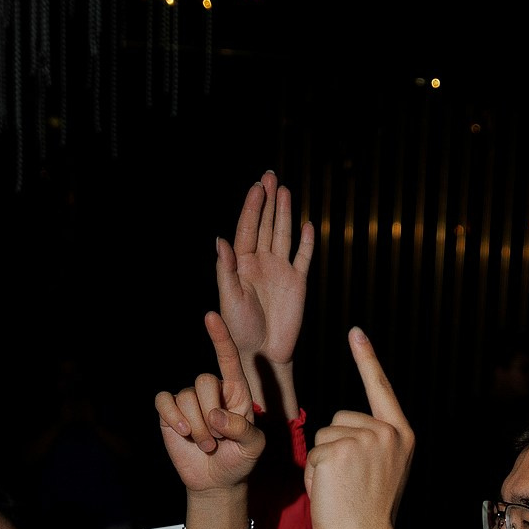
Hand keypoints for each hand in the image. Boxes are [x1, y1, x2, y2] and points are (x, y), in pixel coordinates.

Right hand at [156, 311, 265, 495]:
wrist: (216, 482)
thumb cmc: (239, 460)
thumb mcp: (253, 447)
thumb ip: (242, 429)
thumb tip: (215, 416)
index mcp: (235, 392)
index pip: (228, 359)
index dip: (220, 338)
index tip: (211, 316)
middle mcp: (211, 391)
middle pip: (204, 381)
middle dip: (211, 414)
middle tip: (219, 439)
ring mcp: (188, 400)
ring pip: (186, 397)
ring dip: (197, 427)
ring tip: (208, 445)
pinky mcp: (169, 413)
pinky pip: (164, 403)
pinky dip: (174, 419)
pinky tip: (184, 434)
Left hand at [216, 171, 313, 386]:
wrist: (262, 353)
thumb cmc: (239, 328)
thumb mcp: (229, 298)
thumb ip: (226, 269)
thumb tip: (221, 240)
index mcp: (242, 263)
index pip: (247, 228)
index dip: (252, 207)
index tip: (256, 188)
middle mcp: (261, 262)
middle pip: (265, 225)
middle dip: (267, 201)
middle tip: (269, 176)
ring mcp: (280, 271)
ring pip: (283, 235)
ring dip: (284, 213)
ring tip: (284, 191)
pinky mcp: (297, 283)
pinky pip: (302, 258)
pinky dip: (306, 242)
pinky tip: (306, 225)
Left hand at [305, 329, 414, 528]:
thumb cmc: (369, 513)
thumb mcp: (384, 470)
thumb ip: (372, 442)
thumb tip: (344, 425)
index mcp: (401, 435)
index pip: (380, 389)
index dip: (367, 359)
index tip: (356, 332)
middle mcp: (386, 432)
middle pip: (340, 417)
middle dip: (334, 445)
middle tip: (349, 482)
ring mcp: (363, 439)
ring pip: (323, 434)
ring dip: (322, 461)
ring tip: (340, 489)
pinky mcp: (337, 450)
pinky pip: (312, 452)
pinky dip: (313, 474)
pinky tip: (329, 491)